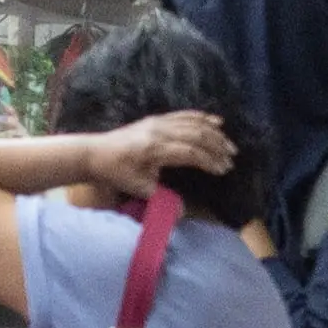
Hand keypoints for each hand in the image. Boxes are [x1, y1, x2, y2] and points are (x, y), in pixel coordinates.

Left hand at [83, 112, 231, 203]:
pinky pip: (184, 115)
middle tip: (232, 159)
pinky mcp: (156, 119)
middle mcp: (159, 132)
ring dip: (214, 133)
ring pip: (193, 123)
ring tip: (229, 144)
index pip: (191, 152)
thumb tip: (183, 213)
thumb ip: (163, 198)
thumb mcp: (138, 189)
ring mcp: (158, 122)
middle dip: (217, 147)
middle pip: (197, 135)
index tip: (223, 171)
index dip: (210, 161)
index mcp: (155, 149)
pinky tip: (216, 121)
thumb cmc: (116, 173)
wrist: (95, 153)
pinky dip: (202, 117)